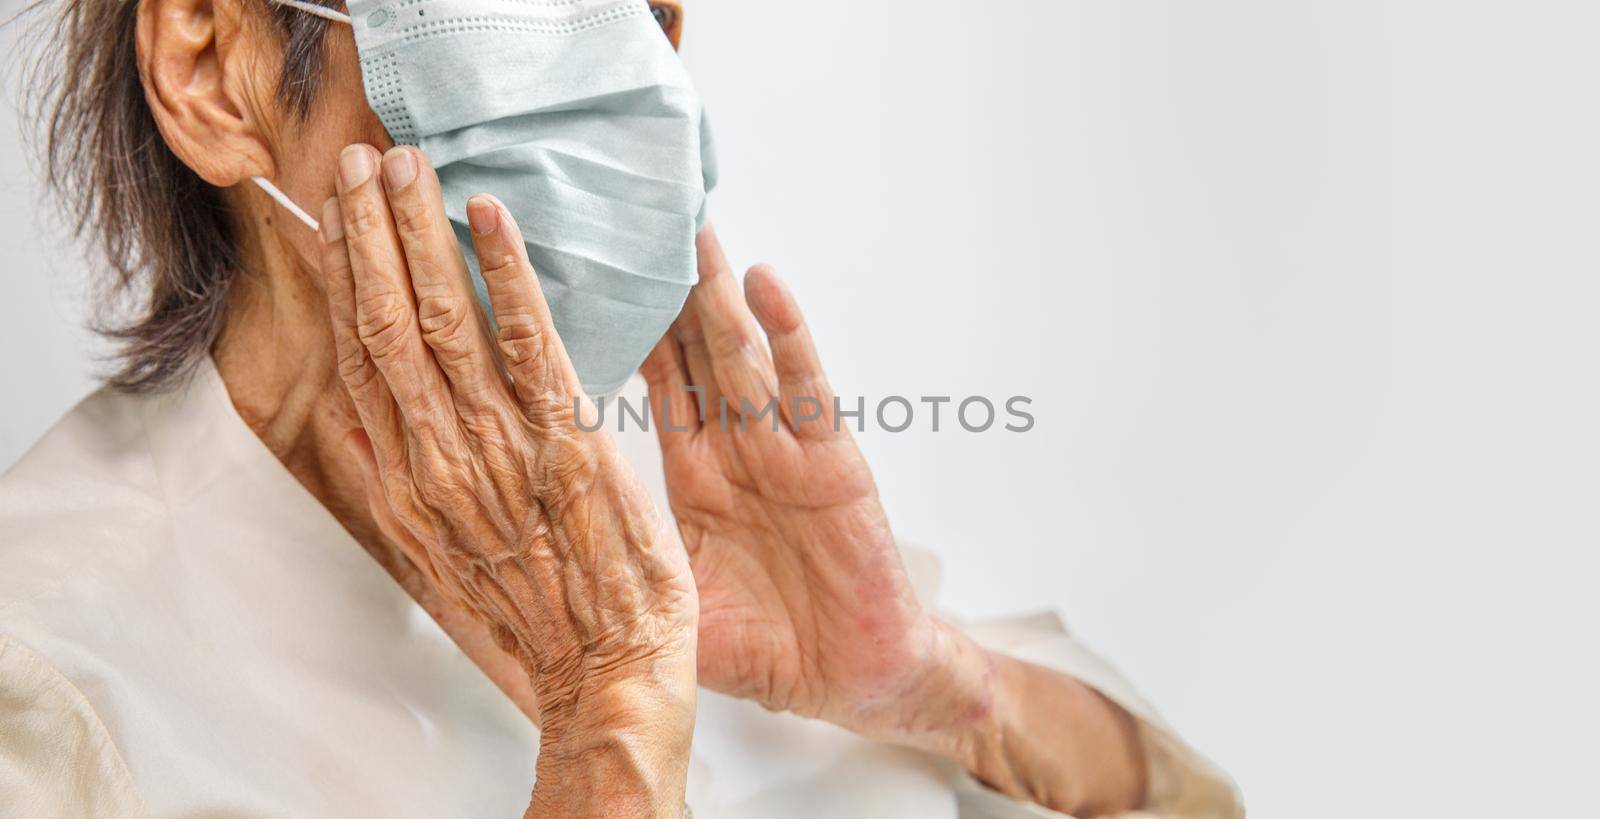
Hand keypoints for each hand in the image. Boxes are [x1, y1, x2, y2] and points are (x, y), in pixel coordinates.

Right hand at [319, 144, 696, 817]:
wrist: (604, 673)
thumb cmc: (534, 616)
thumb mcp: (444, 556)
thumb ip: (400, 483)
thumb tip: (359, 421)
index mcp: (411, 480)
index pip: (363, 358)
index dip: (347, 280)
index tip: (336, 218)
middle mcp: (440, 455)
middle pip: (390, 324)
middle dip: (371, 236)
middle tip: (361, 162)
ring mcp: (499, 445)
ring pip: (444, 320)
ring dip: (420, 234)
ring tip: (407, 165)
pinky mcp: (565, 439)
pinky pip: (526, 338)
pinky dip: (506, 271)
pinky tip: (488, 215)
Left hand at [641, 227, 983, 744]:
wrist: (848, 679)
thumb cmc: (766, 646)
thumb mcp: (673, 604)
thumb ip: (625, 564)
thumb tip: (536, 552)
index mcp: (694, 476)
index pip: (654, 384)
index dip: (625, 328)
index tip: (592, 273)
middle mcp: (737, 449)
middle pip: (696, 350)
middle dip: (669, 287)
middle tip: (632, 218)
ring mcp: (785, 450)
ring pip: (742, 355)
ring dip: (718, 293)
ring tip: (691, 231)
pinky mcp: (831, 466)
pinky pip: (806, 393)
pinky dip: (789, 338)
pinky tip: (767, 287)